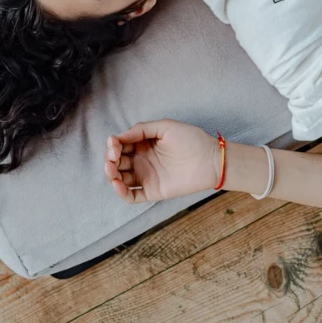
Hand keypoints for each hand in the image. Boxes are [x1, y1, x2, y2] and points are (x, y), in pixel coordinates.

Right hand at [104, 119, 218, 202]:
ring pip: (120, 179)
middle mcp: (142, 161)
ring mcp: (146, 177)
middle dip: (109, 159)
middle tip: (112, 155)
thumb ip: (142, 129)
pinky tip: (117, 184)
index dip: (113, 144)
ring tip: (111, 169)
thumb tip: (119, 136)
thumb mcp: (165, 126)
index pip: (121, 145)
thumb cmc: (191, 139)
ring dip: (111, 174)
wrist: (211, 159)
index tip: (113, 142)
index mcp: (143, 144)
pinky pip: (132, 196)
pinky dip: (121, 192)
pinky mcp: (152, 191)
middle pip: (117, 162)